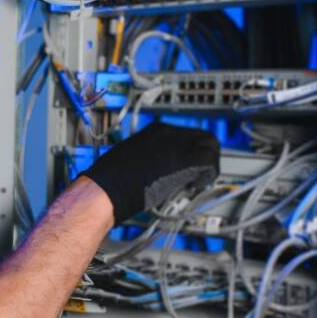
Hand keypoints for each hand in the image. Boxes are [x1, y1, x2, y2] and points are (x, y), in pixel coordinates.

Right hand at [80, 122, 219, 223]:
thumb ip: (148, 157)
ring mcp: (178, 144)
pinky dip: (208, 175)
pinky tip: (196, 187)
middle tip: (198, 174)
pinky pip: (210, 162)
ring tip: (197, 181)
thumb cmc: (109, 178)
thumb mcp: (129, 156)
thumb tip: (157, 167)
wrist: (106, 187)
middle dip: (203, 155)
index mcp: (155, 130)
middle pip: (202, 137)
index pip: (185, 134)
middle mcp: (169, 132)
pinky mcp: (185, 160)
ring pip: (210, 146)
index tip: (186, 165)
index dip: (189, 151)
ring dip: (208, 164)